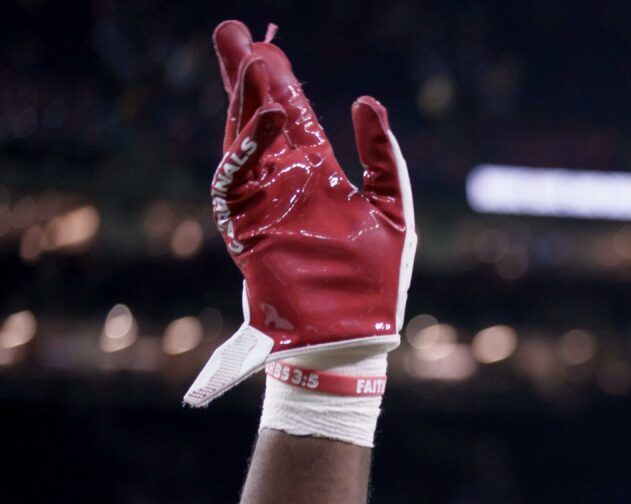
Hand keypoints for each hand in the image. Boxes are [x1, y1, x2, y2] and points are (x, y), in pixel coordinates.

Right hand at [185, 21, 414, 406]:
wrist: (356, 338)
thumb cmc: (377, 285)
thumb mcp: (394, 211)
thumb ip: (384, 159)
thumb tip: (369, 101)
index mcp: (320, 180)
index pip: (294, 120)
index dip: (279, 84)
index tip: (265, 47)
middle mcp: (287, 188)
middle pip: (259, 122)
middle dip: (246, 80)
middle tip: (234, 35)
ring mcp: (265, 207)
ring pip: (245, 145)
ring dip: (245, 104)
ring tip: (250, 63)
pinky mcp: (250, 231)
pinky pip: (239, 185)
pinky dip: (251, 151)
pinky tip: (269, 119)